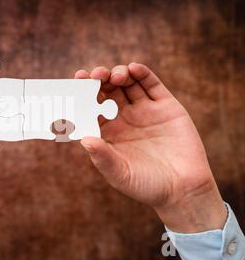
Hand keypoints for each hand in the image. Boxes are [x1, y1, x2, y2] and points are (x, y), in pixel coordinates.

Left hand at [76, 63, 226, 232]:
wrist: (184, 190)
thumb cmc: (147, 186)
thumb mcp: (120, 174)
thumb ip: (102, 157)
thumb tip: (84, 139)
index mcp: (108, 132)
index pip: (91, 107)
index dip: (83, 94)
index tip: (76, 83)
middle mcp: (124, 118)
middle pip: (107, 91)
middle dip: (99, 80)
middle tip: (94, 76)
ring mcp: (145, 111)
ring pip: (127, 83)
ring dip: (118, 74)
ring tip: (114, 76)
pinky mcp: (166, 107)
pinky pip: (151, 85)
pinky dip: (142, 73)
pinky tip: (133, 69)